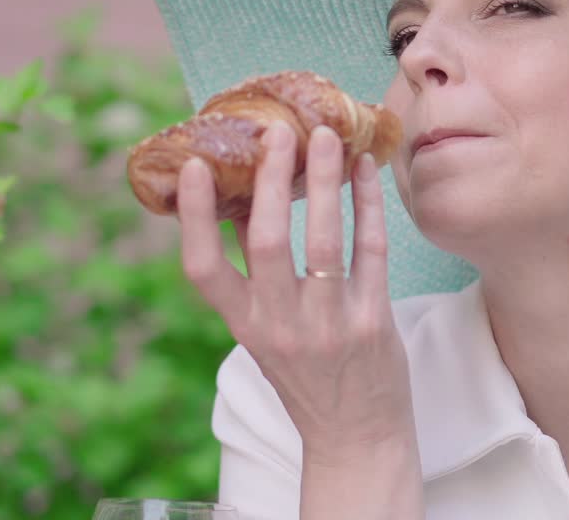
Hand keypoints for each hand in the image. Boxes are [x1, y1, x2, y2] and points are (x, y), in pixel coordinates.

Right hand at [175, 119, 418, 464]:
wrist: (357, 437)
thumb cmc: (310, 379)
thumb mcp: (267, 336)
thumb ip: (256, 280)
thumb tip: (244, 205)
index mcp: (244, 327)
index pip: (202, 270)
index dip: (195, 217)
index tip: (195, 167)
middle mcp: (281, 325)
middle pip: (264, 240)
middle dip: (269, 179)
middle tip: (276, 131)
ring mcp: (329, 323)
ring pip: (322, 238)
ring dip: (324, 181)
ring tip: (325, 135)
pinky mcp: (373, 320)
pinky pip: (370, 249)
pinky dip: (367, 205)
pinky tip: (365, 171)